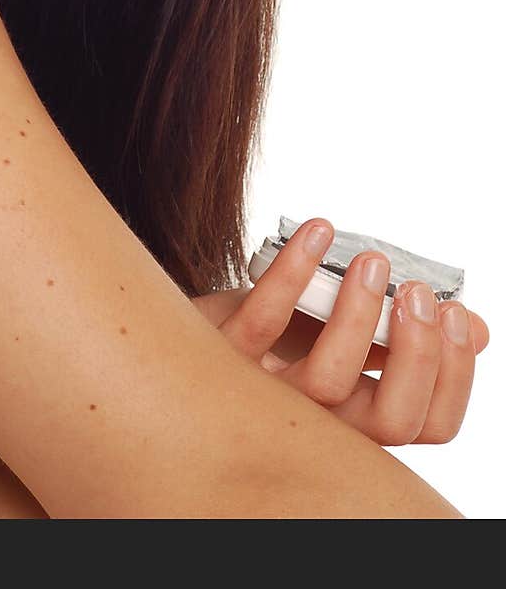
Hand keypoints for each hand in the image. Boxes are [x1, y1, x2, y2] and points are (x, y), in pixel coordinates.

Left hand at [192, 217, 489, 445]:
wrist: (182, 330)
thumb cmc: (275, 333)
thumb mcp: (342, 330)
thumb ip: (399, 332)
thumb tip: (475, 326)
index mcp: (356, 414)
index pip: (426, 424)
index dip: (453, 377)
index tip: (460, 315)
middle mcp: (319, 420)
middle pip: (388, 421)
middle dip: (417, 354)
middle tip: (418, 292)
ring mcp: (267, 393)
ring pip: (325, 382)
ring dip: (357, 314)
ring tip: (372, 261)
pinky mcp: (222, 354)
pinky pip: (262, 321)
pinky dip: (293, 271)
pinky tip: (318, 233)